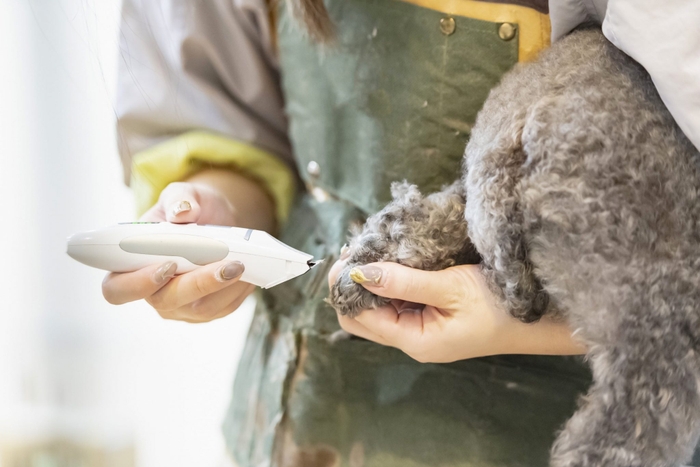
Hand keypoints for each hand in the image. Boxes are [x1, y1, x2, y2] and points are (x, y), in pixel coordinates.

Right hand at [101, 169, 274, 321]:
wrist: (216, 221)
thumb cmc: (190, 209)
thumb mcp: (183, 194)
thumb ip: (179, 198)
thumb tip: (183, 211)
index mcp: (129, 267)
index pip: (117, 289)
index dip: (137, 284)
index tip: (166, 265)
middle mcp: (152, 293)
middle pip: (166, 301)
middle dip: (198, 283)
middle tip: (226, 264)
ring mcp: (181, 307)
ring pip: (201, 308)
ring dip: (224, 286)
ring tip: (243, 263)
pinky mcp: (208, 310)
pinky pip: (224, 307)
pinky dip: (238, 289)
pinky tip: (249, 271)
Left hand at [328, 258, 586, 362]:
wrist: (543, 318)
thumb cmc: (501, 306)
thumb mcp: (451, 289)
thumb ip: (404, 281)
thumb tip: (359, 273)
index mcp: (414, 340)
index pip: (358, 317)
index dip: (346, 287)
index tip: (346, 254)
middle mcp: (411, 338)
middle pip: (362, 314)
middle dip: (353, 283)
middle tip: (357, 247)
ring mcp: (421, 327)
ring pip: (378, 304)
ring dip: (370, 279)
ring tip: (372, 247)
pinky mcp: (431, 314)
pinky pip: (398, 298)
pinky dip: (389, 279)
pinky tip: (392, 257)